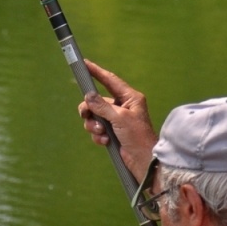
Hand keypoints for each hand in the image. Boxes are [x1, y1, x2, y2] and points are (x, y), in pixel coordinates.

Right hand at [76, 60, 156, 180]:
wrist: (142, 161)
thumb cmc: (138, 137)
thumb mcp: (120, 118)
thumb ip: (102, 106)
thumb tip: (88, 95)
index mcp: (129, 98)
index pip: (110, 81)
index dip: (96, 72)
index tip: (84, 64)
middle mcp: (122, 107)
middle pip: (96, 101)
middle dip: (89, 110)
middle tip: (85, 115)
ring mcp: (116, 120)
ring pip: (94, 117)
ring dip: (94, 126)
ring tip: (102, 133)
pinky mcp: (112, 133)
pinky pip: (96, 130)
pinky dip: (98, 136)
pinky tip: (106, 142)